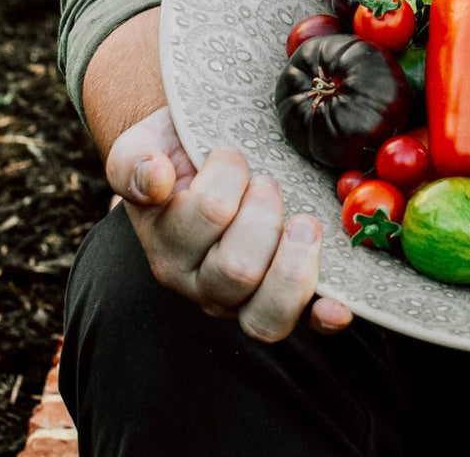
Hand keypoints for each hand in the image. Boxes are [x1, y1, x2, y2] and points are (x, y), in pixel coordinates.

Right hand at [105, 107, 353, 341]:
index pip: (206, 216)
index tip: (230, 155)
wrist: (209, 161)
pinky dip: (321, 318)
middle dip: (265, 215)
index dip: (228, 177)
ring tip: (305, 221)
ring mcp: (243, 301)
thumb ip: (133, 162)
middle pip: (237, 271)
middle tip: (269, 183)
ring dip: (296, 260)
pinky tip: (337, 308)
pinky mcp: (285, 304)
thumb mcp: (146, 145)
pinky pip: (303, 324)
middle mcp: (201, 284)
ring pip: (266, 312)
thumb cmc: (183, 155)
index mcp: (169, 247)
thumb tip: (153, 180)